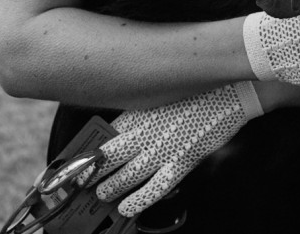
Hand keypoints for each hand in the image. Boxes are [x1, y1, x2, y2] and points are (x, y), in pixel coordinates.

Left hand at [94, 82, 262, 216]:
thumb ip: (137, 118)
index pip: (101, 138)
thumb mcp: (158, 100)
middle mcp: (146, 131)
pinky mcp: (182, 160)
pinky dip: (139, 200)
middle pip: (107, 159)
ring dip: (110, 189)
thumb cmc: (192, 94)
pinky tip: (128, 208)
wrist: (228, 90)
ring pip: (126, 176)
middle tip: (81, 184)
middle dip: (90, 175)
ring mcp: (163, 148)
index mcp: (138, 113)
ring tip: (103, 194)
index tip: (71, 166)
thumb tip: (116, 137)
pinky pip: (156, 187)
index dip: (84, 156)